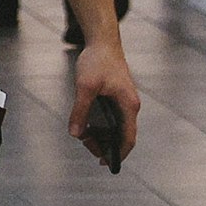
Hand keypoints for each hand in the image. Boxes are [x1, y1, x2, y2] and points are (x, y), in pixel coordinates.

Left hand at [68, 33, 143, 162]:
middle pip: (122, 134)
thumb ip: (80, 111)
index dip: (119, 153)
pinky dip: (102, 125)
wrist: (102, 41)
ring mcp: (124, 101)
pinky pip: (112, 117)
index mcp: (128, 106)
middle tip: (88, 148)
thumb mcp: (85, 87)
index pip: (128, 138)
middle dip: (107, 145)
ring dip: (103, 135)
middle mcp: (129, 105)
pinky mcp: (117, 96)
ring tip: (85, 138)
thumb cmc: (97, 61)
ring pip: (117, 126)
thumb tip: (75, 133)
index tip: (107, 163)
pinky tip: (87, 126)